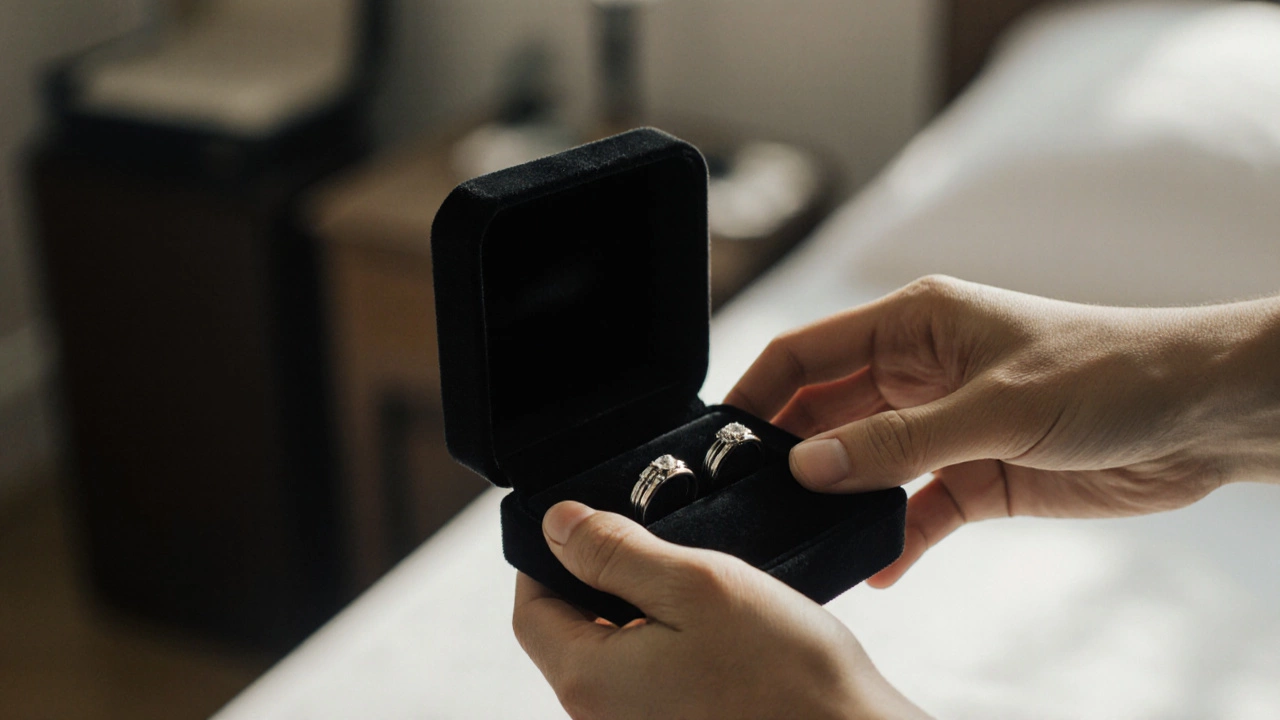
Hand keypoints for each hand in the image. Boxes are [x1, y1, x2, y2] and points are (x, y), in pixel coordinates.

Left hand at [513, 501, 927, 719]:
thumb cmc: (789, 678)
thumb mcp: (697, 585)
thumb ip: (617, 551)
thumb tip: (557, 524)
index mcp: (590, 680)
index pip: (530, 609)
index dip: (546, 556)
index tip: (582, 520)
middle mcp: (604, 716)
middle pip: (570, 631)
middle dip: (600, 577)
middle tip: (649, 538)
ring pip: (614, 650)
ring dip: (640, 606)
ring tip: (690, 577)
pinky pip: (650, 677)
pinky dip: (669, 639)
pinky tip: (715, 622)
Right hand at [727, 275, 1279, 585]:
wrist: (1203, 416)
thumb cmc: (1110, 372)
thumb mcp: (995, 405)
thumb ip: (897, 439)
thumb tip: (807, 465)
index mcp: (914, 324)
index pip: (809, 351)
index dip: (759, 390)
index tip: (719, 438)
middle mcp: (920, 371)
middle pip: (827, 412)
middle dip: (790, 452)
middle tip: (752, 498)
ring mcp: (944, 426)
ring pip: (865, 464)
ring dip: (838, 498)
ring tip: (800, 534)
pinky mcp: (976, 476)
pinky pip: (916, 510)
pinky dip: (894, 537)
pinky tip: (875, 567)